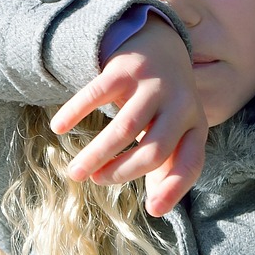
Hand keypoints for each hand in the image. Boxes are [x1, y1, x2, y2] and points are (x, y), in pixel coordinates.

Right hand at [50, 17, 207, 216]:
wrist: (161, 44)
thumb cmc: (165, 104)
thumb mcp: (175, 131)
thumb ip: (167, 166)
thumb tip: (156, 207)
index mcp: (196, 126)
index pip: (190, 163)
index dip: (173, 188)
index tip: (152, 211)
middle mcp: (181, 105)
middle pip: (154, 150)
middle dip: (122, 172)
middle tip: (95, 180)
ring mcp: (154, 85)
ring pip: (126, 128)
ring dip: (97, 154)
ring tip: (75, 171)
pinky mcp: (127, 68)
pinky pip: (98, 94)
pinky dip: (76, 112)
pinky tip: (58, 128)